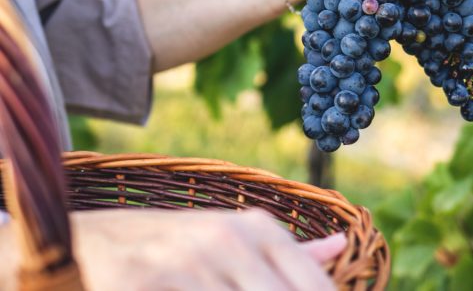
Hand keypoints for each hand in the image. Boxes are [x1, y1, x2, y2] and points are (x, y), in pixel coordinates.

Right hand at [0, 208, 345, 290]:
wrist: (86, 239)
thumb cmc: (170, 244)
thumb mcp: (231, 238)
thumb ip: (289, 251)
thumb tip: (343, 246)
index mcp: (255, 229)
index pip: (314, 287)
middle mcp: (226, 240)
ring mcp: (183, 264)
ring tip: (215, 289)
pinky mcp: (138, 283)